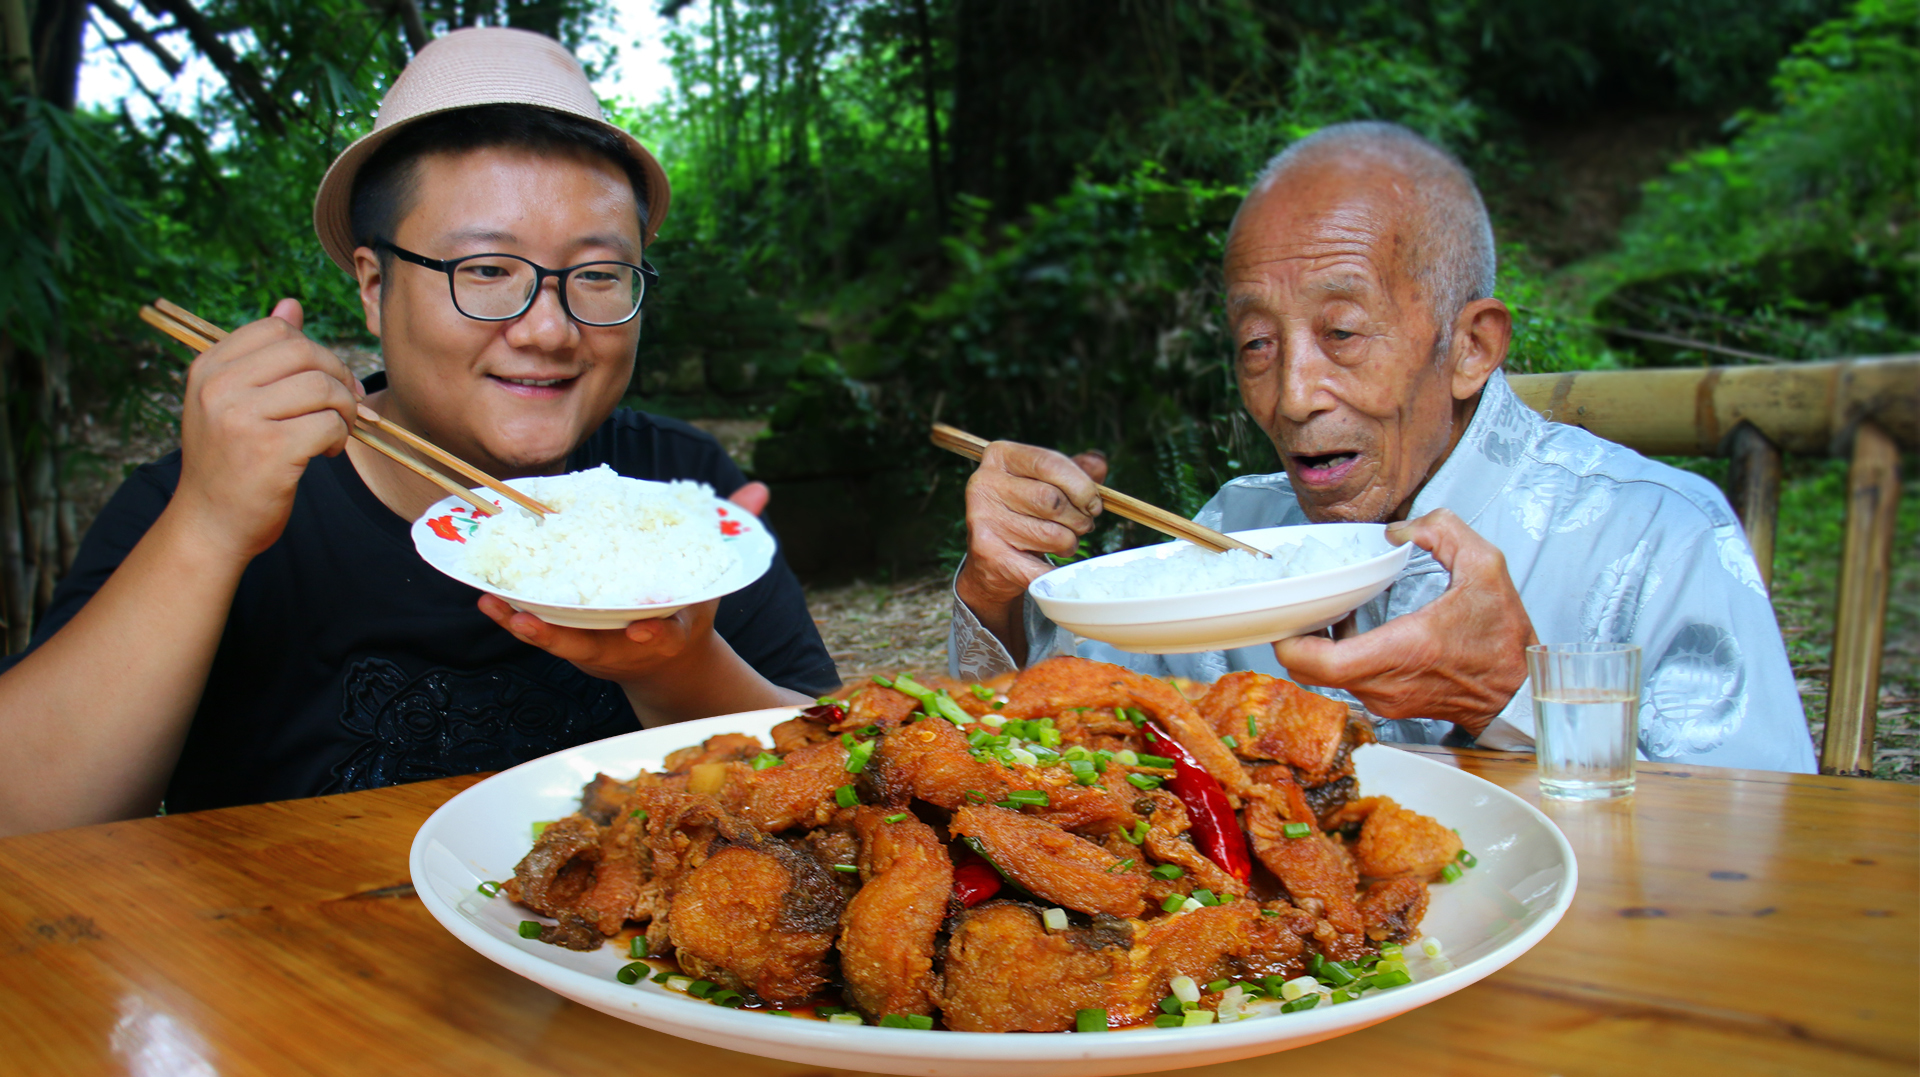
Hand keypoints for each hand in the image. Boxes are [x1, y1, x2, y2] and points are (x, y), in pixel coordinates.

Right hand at [171, 299, 364, 560]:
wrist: (211, 524)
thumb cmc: (231, 462)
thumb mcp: (233, 401)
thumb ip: (263, 354)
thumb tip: (292, 305)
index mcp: (209, 368)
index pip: (277, 330)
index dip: (314, 351)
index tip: (325, 380)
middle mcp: (219, 387)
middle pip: (305, 353)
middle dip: (337, 377)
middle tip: (342, 408)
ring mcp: (241, 417)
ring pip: (323, 387)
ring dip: (342, 410)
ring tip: (332, 432)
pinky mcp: (269, 449)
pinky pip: (329, 424)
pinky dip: (338, 437)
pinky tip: (323, 452)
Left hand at [475, 482, 772, 698]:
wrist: (669, 661)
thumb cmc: (688, 609)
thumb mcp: (715, 576)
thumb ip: (730, 532)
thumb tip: (759, 488)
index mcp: (669, 633)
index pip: (663, 637)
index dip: (653, 636)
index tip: (645, 631)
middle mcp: (627, 648)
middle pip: (591, 646)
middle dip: (559, 636)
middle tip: (529, 621)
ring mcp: (595, 650)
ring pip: (555, 641)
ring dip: (523, 624)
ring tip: (493, 603)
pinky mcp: (572, 644)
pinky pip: (539, 633)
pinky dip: (512, 617)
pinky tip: (485, 597)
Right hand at [954, 442, 1107, 661]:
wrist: (989, 560)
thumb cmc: (1025, 513)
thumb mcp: (1049, 484)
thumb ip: (1076, 471)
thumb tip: (1097, 463)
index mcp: (1001, 456)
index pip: (1050, 463)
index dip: (1082, 486)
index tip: (1095, 504)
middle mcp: (985, 484)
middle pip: (1052, 500)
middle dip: (1078, 518)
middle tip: (1082, 526)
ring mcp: (983, 519)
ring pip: (1051, 534)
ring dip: (1069, 543)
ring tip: (1064, 543)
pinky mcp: (987, 553)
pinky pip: (1039, 568)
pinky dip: (1057, 573)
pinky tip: (1057, 570)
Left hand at [1270, 508, 1535, 735]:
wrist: (1522, 690)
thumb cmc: (1504, 639)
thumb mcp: (1486, 568)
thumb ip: (1444, 533)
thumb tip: (1403, 528)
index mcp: (1402, 650)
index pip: (1322, 663)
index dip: (1290, 643)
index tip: (1283, 617)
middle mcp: (1386, 683)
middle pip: (1311, 672)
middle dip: (1295, 639)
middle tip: (1296, 605)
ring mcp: (1386, 699)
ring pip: (1327, 679)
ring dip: (1317, 648)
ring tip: (1323, 612)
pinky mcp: (1392, 706)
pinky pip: (1349, 683)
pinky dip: (1339, 658)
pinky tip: (1351, 629)